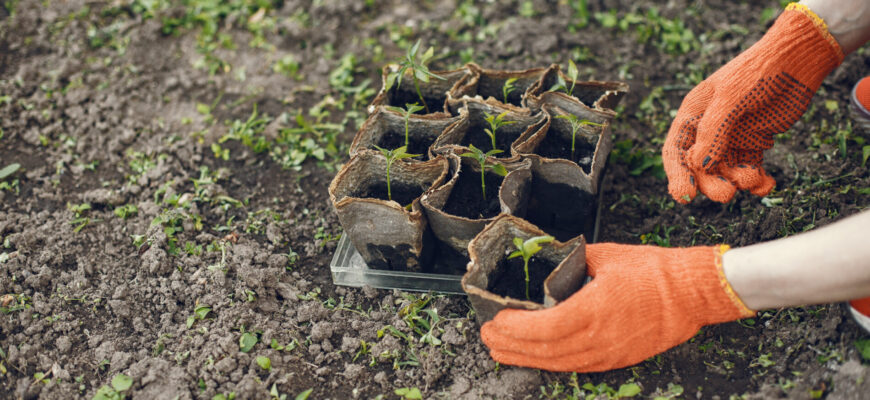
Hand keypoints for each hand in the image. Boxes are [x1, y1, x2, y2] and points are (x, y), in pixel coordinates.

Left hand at [479, 243, 754, 372]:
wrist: (693, 293)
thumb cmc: (654, 272)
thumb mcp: (606, 256)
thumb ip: (572, 260)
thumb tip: (548, 258)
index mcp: (595, 310)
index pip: (545, 327)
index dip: (515, 328)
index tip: (496, 320)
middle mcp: (599, 338)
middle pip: (544, 351)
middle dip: (510, 345)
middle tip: (487, 336)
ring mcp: (608, 354)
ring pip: (557, 363)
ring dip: (525, 358)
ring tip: (500, 351)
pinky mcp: (616, 360)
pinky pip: (575, 366)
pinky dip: (550, 362)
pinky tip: (535, 357)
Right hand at [663, 4, 843, 202]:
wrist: (796, 60)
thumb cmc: (757, 72)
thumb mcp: (730, 97)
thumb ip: (713, 131)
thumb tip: (699, 164)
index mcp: (693, 115)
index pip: (676, 151)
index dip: (677, 175)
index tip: (685, 196)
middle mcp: (708, 129)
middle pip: (701, 168)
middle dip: (711, 184)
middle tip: (726, 194)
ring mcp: (731, 137)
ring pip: (726, 172)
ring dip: (738, 181)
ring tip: (755, 179)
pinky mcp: (754, 142)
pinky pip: (750, 169)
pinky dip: (758, 182)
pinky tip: (768, 185)